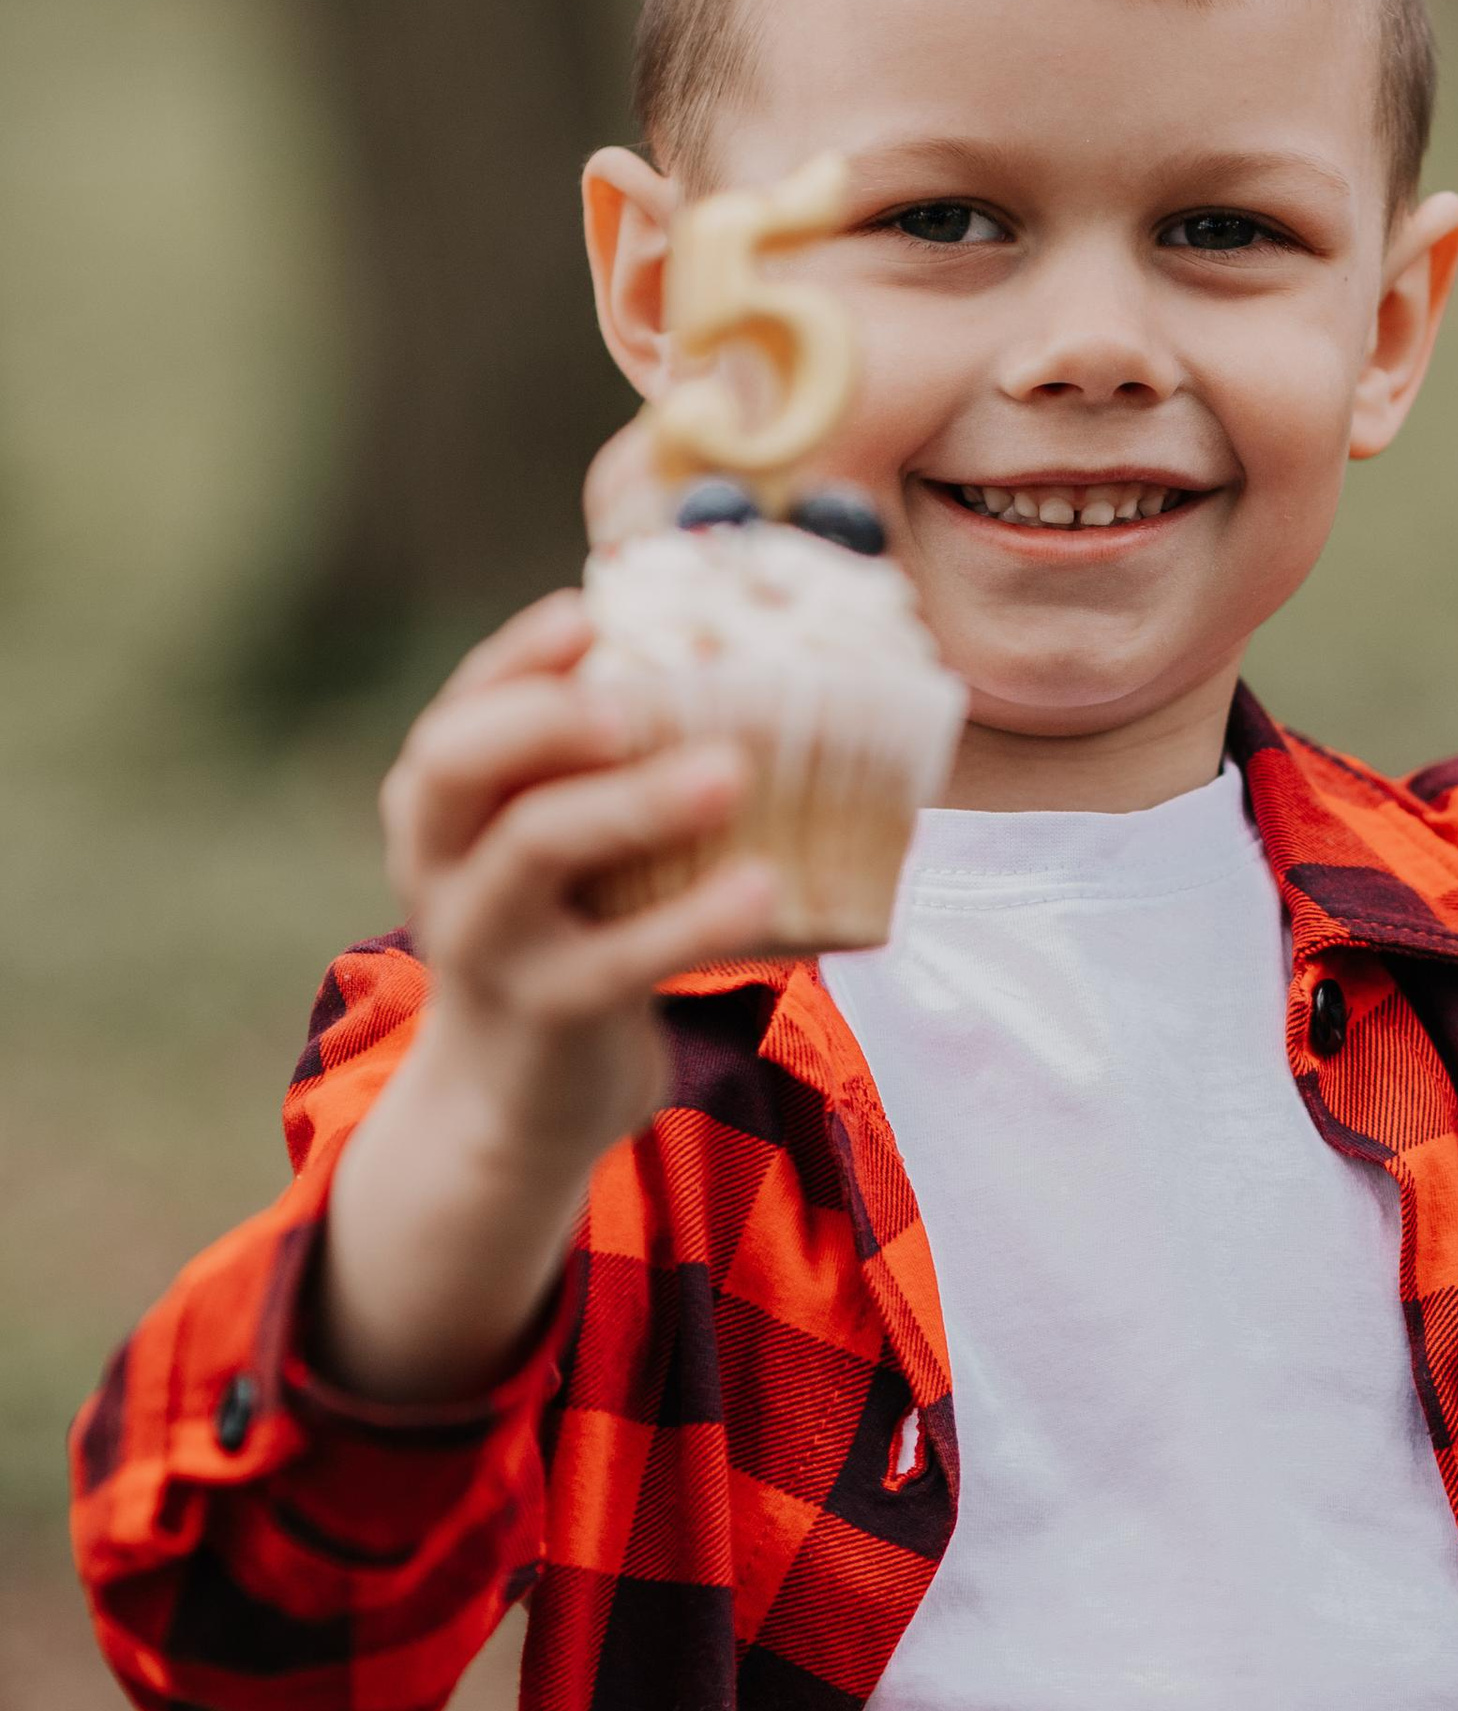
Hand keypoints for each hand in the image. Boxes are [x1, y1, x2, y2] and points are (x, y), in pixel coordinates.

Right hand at [319, 590, 775, 1399]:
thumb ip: (598, 773)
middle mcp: (442, 866)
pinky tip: (764, 883)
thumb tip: (737, 662)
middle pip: (456, 766)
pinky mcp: (549, 1011)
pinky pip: (619, 958)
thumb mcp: (560, 848)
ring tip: (729, 771)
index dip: (514, 658)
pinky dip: (695, 918)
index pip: (458, 710)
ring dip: (634, 800)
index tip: (585, 610)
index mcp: (440, 809)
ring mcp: (486, 943)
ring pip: (535, 848)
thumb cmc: (568, 932)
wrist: (522, 1100)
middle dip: (541, 716)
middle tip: (633, 697)